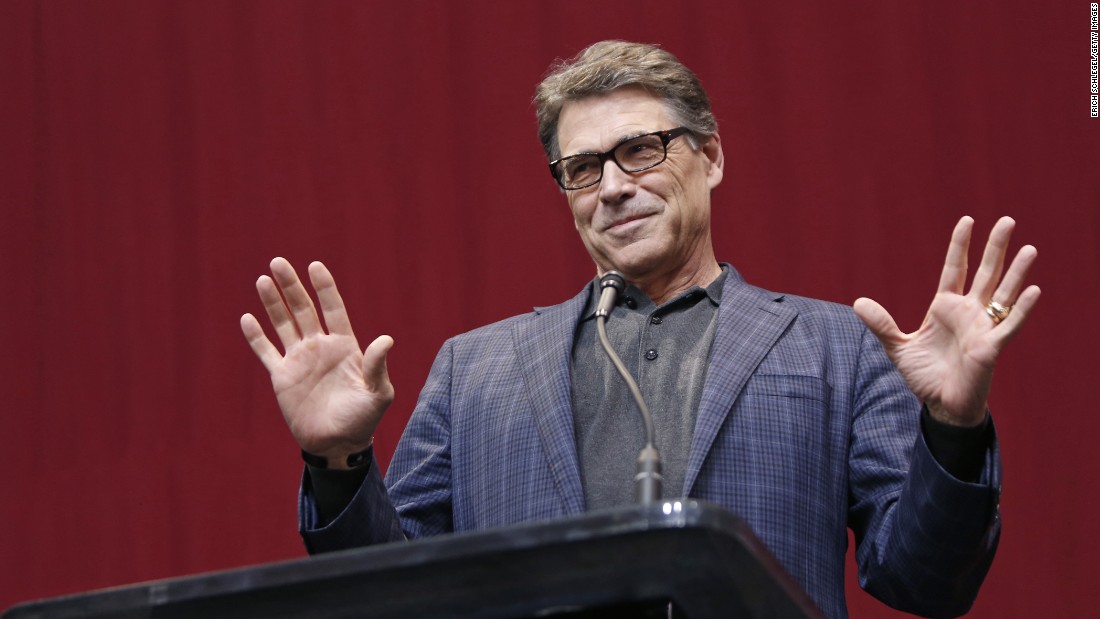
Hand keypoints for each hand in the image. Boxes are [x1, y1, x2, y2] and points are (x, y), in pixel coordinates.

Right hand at [240, 258, 393, 466]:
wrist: (338, 444)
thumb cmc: (364, 419)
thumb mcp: (378, 393)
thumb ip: (378, 366)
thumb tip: (386, 339)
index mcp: (345, 346)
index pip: (333, 309)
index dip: (324, 288)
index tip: (315, 266)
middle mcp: (321, 347)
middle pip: (304, 309)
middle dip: (291, 286)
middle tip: (278, 262)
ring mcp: (300, 360)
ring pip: (283, 324)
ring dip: (273, 303)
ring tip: (262, 279)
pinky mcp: (282, 377)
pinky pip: (267, 351)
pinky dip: (256, 336)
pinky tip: (247, 318)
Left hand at [853, 216, 1039, 425]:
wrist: (941, 405)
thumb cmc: (925, 375)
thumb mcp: (898, 347)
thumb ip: (882, 324)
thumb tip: (858, 302)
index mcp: (945, 307)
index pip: (955, 269)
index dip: (960, 245)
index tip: (968, 220)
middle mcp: (968, 312)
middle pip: (985, 273)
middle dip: (996, 248)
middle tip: (1008, 220)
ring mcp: (982, 328)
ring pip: (1003, 294)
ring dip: (1016, 272)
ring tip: (1029, 248)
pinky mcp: (991, 347)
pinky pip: (1009, 325)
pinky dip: (1021, 309)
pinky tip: (1033, 290)